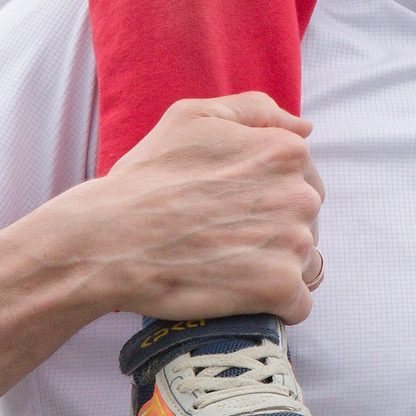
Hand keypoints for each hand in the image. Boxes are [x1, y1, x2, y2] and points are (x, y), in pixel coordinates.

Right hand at [71, 91, 325, 320]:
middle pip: (306, 220)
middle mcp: (300, 195)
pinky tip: (239, 296)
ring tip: (230, 267)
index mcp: (286, 151)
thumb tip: (306, 126)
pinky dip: (274, 305)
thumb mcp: (196, 117)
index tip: (231, 208)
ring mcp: (292, 244)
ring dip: (277, 267)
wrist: (109, 240)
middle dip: (275, 230)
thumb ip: (257, 111)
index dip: (267, 195)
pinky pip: (298, 303)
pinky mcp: (279, 288)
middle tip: (225, 238)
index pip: (304, 178)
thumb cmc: (147, 177)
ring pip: (306, 261)